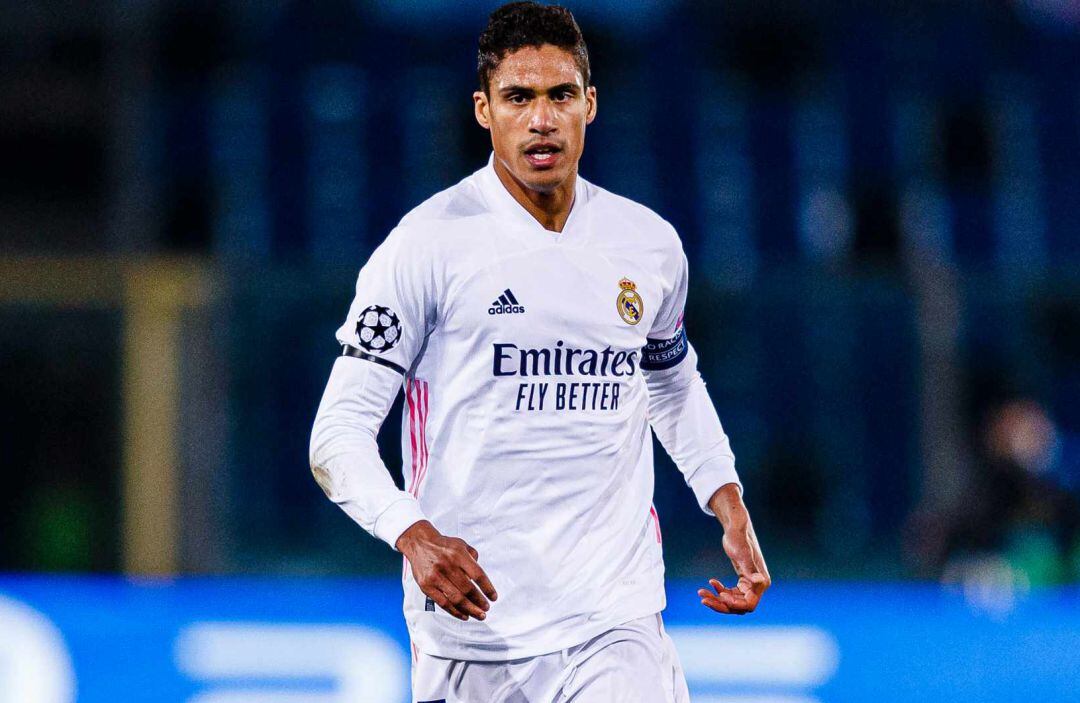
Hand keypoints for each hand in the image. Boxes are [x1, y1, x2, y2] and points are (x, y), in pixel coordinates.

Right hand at [396, 520, 497, 620]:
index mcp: (459, 555)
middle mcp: (448, 565)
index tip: (493, 597)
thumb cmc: (443, 545)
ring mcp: (436, 576)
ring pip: (456, 598)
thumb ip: (473, 557)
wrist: (419, 543)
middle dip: (480, 602)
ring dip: (470, 609)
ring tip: (479, 615)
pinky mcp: (427, 586)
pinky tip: (464, 615)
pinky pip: (443, 603)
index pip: (478, 575)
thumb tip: (480, 575)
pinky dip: (455, 611)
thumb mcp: (461, 544)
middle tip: (486, 609)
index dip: (487, 588)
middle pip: (468, 589)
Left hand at [698, 484, 770, 614]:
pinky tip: (711, 582)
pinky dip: (719, 591)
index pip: (749, 604)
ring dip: (717, 599)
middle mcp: (757, 585)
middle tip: (703, 599)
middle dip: (721, 604)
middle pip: (739, 606)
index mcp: (761, 582)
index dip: (734, 604)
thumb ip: (751, 570)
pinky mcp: (741, 581)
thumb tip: (761, 581)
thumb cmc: (739, 537)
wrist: (736, 527)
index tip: (720, 596)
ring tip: (701, 593)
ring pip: (732, 601)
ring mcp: (749, 584)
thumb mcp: (743, 554)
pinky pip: (730, 593)